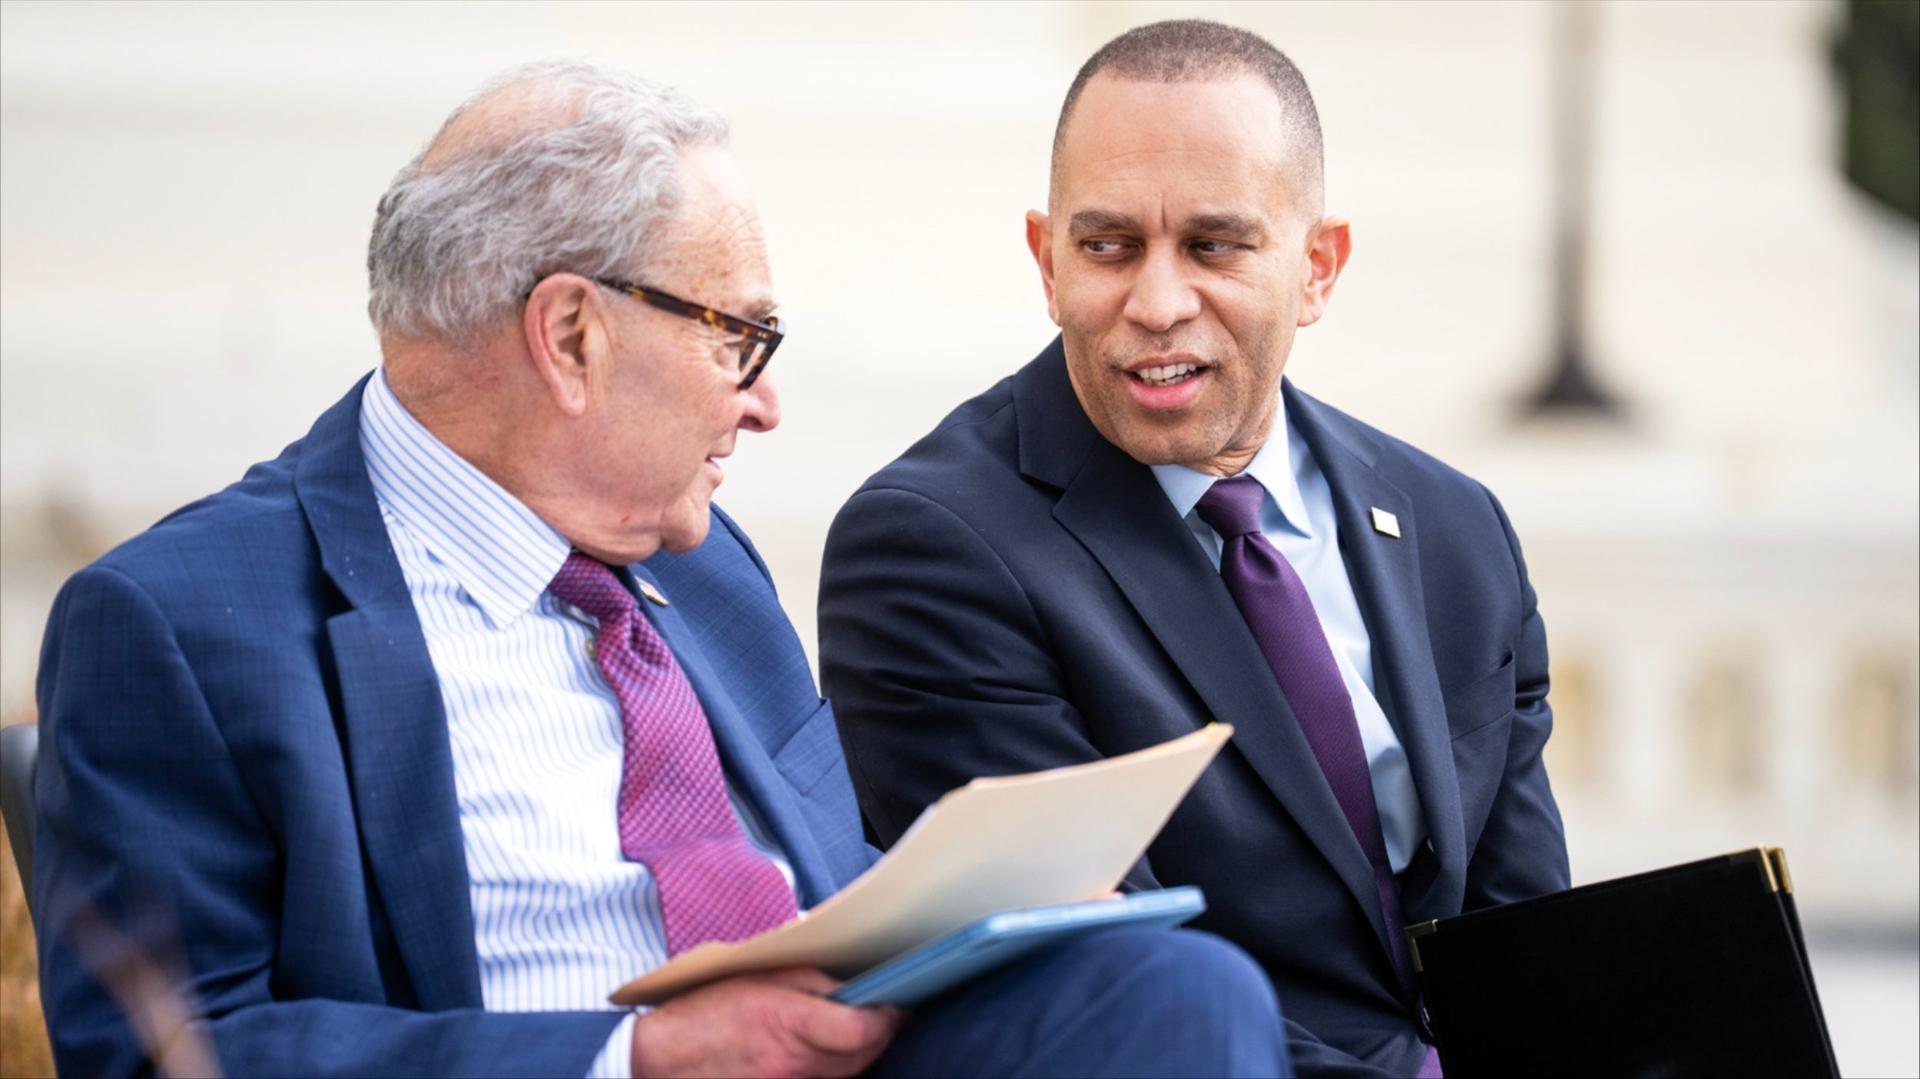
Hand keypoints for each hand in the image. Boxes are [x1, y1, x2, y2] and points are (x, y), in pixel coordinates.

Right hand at [630, 967, 905, 1077]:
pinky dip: (833, 1071)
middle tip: (887, 1013)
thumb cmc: (704, 1010)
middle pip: (862, 1057)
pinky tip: (829, 1053)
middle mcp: (791, 1062)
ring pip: (846, 1075)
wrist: (659, 1058)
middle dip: (881, 1034)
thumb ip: (810, 980)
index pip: (861, 1030)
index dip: (888, 1018)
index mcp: (786, 1022)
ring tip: (861, 1029)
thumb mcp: (757, 976)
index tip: (897, 1004)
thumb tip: (854, 985)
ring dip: (860, 1053)